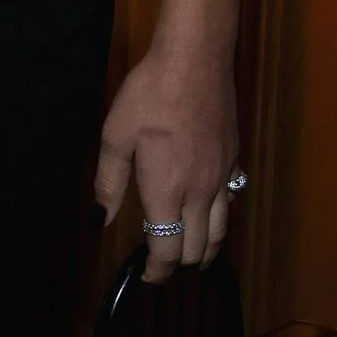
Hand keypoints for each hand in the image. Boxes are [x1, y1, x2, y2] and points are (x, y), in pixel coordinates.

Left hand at [95, 44, 240, 282]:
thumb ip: (109, 184)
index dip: (156, 271)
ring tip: (191, 253)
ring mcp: (222, 177)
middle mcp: (200, 192)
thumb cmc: (150, 95)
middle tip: (161, 265)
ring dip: (206, 249)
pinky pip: (232, 203)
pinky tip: (209, 212)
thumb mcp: (115, 137)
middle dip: (179, 264)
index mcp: (167, 192)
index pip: (167, 250)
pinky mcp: (234, 159)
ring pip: (222, 231)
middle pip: (198, 249)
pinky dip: (220, 219)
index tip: (144, 276)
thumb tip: (101, 220)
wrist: (195, 59)